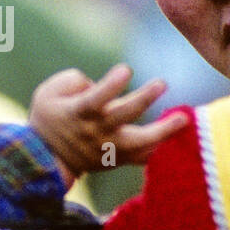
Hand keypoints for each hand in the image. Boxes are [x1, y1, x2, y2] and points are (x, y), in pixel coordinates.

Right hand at [28, 63, 188, 183]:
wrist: (45, 159)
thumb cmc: (48, 118)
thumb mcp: (47, 93)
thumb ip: (72, 81)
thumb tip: (98, 83)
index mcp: (78, 112)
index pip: (97, 98)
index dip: (112, 84)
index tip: (126, 69)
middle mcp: (96, 132)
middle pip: (122, 116)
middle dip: (143, 99)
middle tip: (162, 83)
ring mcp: (108, 148)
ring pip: (138, 143)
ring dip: (163, 131)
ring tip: (184, 118)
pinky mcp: (118, 160)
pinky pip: (143, 158)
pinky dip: (162, 150)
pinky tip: (182, 140)